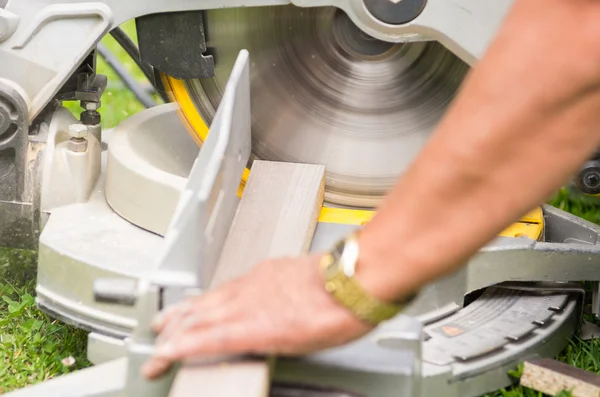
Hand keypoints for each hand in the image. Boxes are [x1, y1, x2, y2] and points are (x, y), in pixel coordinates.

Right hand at [141, 254, 372, 378]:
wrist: (350, 280)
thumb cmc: (333, 316)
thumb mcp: (296, 347)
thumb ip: (264, 343)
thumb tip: (253, 346)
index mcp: (250, 327)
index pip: (199, 340)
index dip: (173, 351)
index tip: (159, 359)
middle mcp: (245, 302)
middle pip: (195, 316)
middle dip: (169, 333)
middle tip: (156, 344)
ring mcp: (252, 282)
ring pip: (207, 297)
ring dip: (183, 311)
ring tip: (166, 319)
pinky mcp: (263, 270)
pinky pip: (227, 284)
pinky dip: (210, 295)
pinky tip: (209, 297)